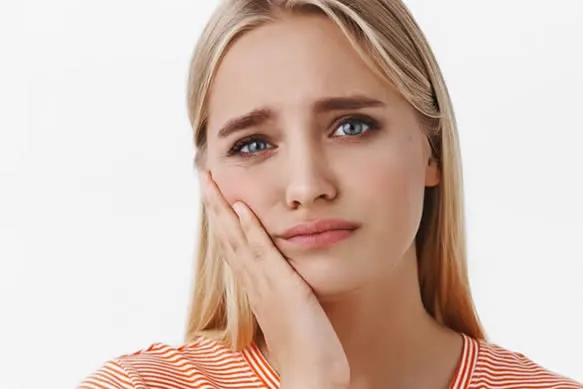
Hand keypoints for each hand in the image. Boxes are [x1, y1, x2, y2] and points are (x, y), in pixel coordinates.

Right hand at [199, 170, 349, 388]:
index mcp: (256, 286)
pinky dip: (249, 230)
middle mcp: (253, 283)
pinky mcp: (281, 288)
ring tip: (210, 182)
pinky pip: (261, 253)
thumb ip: (283, 290)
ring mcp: (264, 284)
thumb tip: (284, 277)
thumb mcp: (292, 310)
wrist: (312, 375)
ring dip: (223, 209)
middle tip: (204, 177)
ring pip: (237, 239)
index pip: (233, 245)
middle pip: (227, 237)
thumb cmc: (307, 347)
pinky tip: (242, 209)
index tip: (215, 195)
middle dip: (215, 205)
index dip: (222, 218)